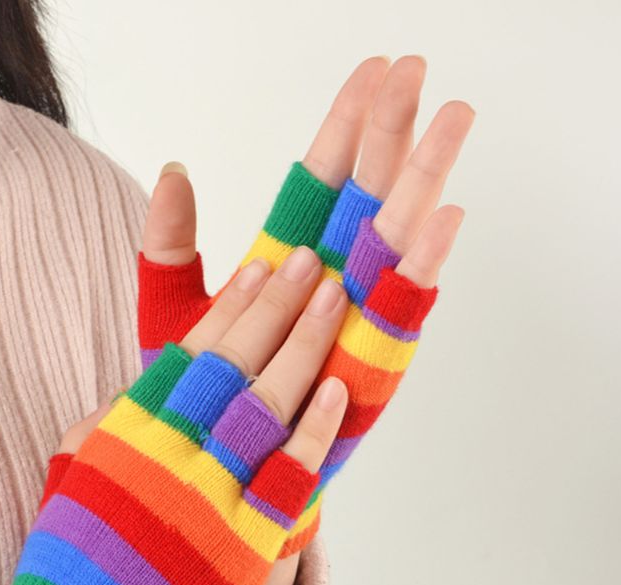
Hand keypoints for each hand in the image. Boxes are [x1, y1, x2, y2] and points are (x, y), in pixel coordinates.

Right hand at [0, 238, 356, 584]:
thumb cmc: (72, 560)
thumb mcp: (75, 474)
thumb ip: (112, 422)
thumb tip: (149, 386)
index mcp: (125, 434)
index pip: (189, 353)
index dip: (230, 307)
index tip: (262, 268)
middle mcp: (166, 457)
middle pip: (234, 364)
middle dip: (276, 307)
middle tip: (309, 262)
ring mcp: (207, 502)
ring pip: (265, 407)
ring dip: (302, 348)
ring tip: (332, 300)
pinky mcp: (241, 549)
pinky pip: (285, 479)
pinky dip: (312, 431)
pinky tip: (335, 387)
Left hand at [138, 55, 473, 553]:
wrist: (208, 478)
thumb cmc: (193, 398)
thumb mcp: (172, 315)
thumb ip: (172, 245)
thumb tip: (174, 167)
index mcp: (289, 271)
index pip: (322, 187)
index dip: (345, 132)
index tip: (369, 73)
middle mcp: (329, 295)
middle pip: (364, 203)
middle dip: (388, 138)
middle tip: (412, 70)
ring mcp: (349, 333)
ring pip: (388, 248)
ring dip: (418, 186)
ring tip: (448, 121)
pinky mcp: (360, 376)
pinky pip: (392, 322)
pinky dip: (417, 273)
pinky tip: (442, 223)